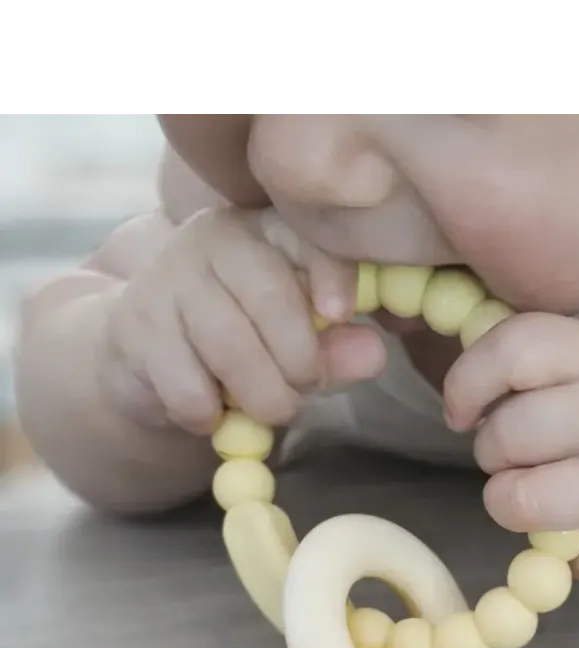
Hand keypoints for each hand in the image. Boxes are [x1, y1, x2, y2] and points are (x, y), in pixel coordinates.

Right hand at [102, 207, 386, 435]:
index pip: (308, 235)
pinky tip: (210, 412)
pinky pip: (188, 386)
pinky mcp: (134, 327)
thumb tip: (375, 352)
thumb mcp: (297, 347)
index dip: (332, 272)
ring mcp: (169, 279)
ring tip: (266, 410)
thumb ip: (336, 349)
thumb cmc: (242, 347)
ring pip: (231, 347)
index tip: (340, 312)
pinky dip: (209, 415)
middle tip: (303, 390)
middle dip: (301, 362)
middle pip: (273, 297)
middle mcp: (217, 240)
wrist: (148, 363)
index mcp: (269, 232)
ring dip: (262, 397)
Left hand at [443, 314, 578, 583]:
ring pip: (518, 502)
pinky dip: (574, 554)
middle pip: (504, 437)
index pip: (510, 352)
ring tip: (541, 496)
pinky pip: (567, 559)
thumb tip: (464, 395)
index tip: (462, 412)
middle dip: (494, 453)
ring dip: (513, 504)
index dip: (467, 384)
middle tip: (520, 457)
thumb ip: (546, 362)